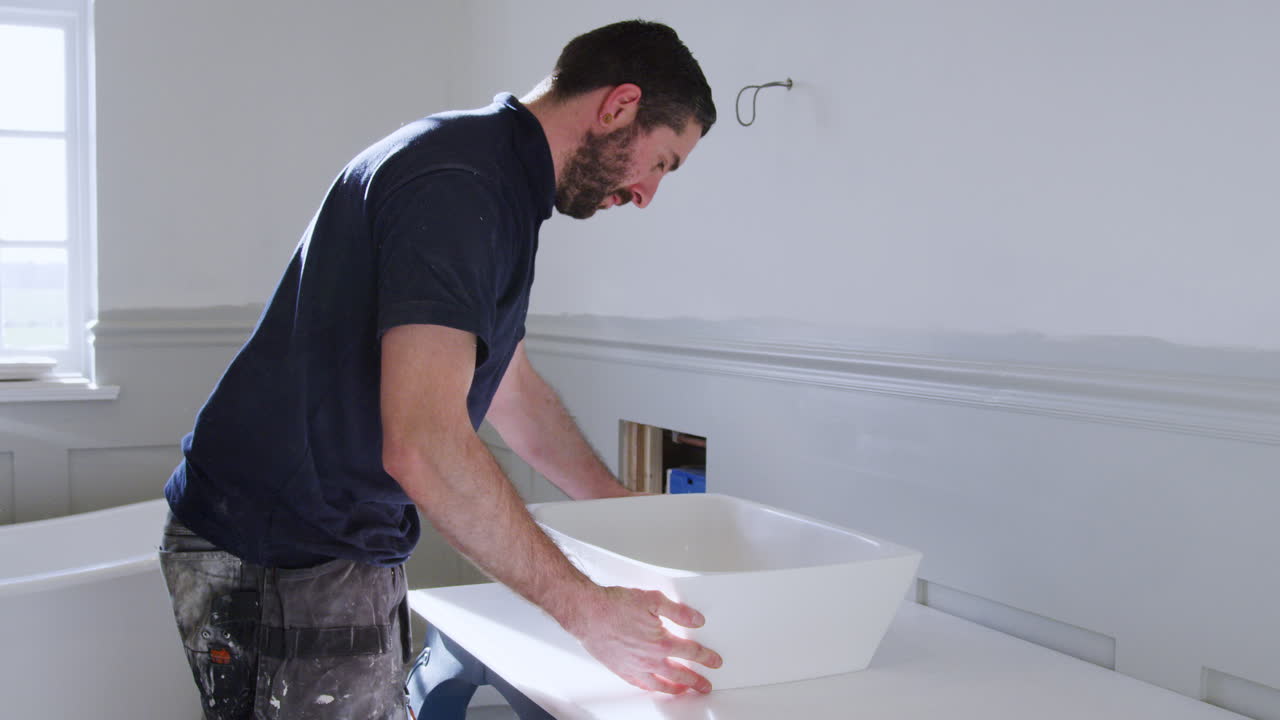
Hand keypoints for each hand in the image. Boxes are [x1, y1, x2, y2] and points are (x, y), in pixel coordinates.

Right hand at [562, 585, 721, 693]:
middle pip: (680, 674)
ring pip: (662, 684)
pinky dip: (653, 688)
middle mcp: (650, 659)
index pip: (691, 652)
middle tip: (705, 685)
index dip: (706, 657)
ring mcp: (636, 668)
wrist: (588, 613)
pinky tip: (656, 687)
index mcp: (661, 642)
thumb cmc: (615, 606)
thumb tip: (696, 620)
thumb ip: (677, 611)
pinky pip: (642, 685)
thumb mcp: (652, 600)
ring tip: (686, 690)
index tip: (715, 662)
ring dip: (677, 688)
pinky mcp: (622, 670)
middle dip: (696, 680)